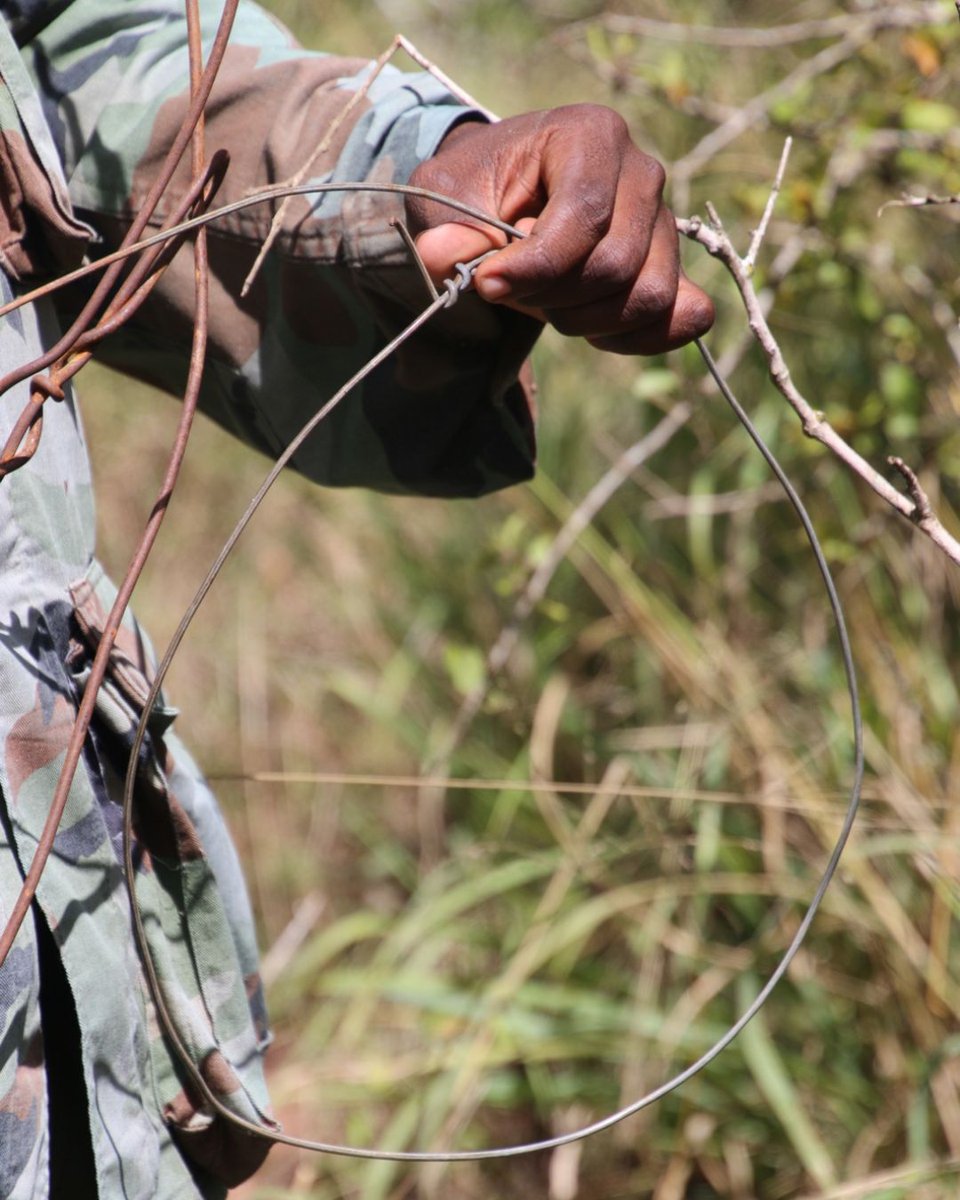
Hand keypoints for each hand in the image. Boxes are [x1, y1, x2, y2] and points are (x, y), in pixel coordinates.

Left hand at [406, 105, 713, 354]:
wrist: (503, 200)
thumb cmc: (476, 193)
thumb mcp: (444, 202)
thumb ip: (445, 234)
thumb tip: (446, 256)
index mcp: (591, 135)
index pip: (585, 216)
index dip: (536, 268)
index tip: (486, 285)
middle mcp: (642, 171)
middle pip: (617, 264)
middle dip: (557, 298)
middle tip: (516, 293)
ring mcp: (666, 221)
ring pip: (649, 296)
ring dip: (589, 321)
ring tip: (548, 306)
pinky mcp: (674, 265)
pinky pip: (685, 315)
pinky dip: (639, 337)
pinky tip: (594, 331)